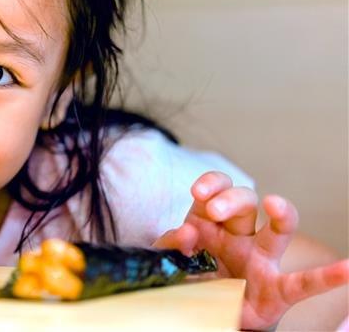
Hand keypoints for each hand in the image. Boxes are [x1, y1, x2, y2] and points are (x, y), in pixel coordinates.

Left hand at [154, 171, 348, 330]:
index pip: (216, 188)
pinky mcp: (276, 289)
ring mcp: (260, 260)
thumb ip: (171, 245)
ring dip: (280, 214)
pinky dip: (326, 276)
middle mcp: (238, 235)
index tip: (198, 193)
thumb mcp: (172, 260)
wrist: (205, 317)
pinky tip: (347, 269)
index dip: (211, 184)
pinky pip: (303, 282)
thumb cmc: (190, 280)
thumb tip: (183, 234)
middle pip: (244, 201)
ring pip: (277, 230)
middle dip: (230, 200)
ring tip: (276, 204)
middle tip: (215, 211)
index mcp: (211, 223)